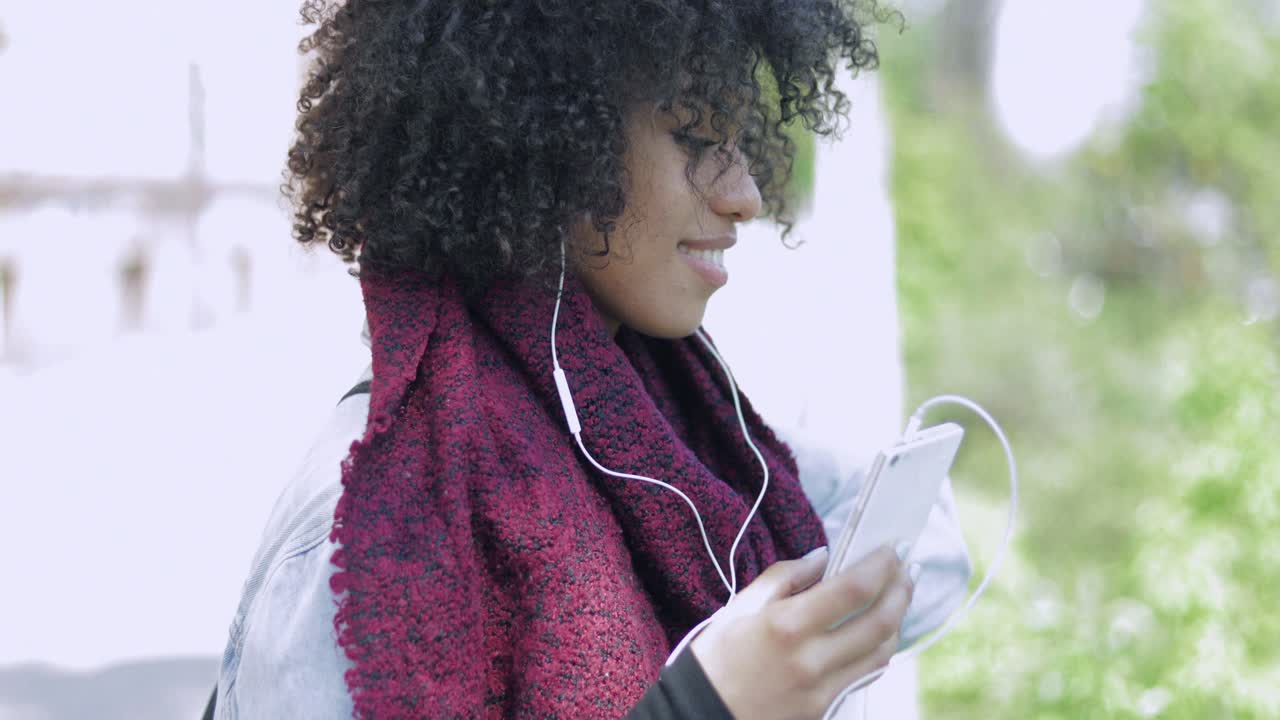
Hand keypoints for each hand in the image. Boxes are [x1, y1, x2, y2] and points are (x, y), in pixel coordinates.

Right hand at [689, 546, 911, 719]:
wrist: (701, 713)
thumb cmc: (716, 658)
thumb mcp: (741, 607)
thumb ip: (784, 577)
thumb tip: (823, 557)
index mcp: (787, 625)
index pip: (854, 589)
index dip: (881, 565)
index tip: (892, 549)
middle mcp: (811, 658)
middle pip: (879, 622)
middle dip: (901, 591)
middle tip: (907, 570)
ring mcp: (821, 688)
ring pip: (880, 652)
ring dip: (897, 621)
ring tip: (898, 598)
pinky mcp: (824, 709)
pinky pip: (863, 675)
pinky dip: (878, 649)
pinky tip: (878, 632)